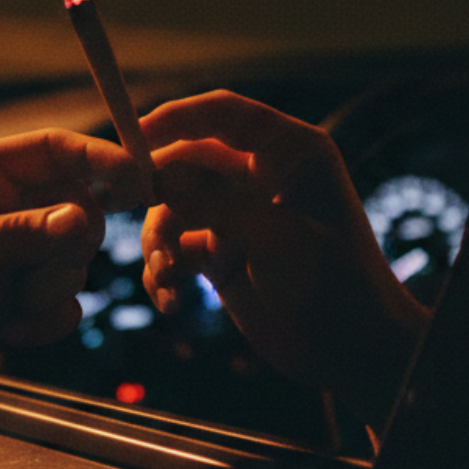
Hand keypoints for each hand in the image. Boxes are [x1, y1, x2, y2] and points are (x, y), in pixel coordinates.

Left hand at [0, 129, 129, 430]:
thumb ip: (12, 234)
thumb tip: (82, 219)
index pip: (55, 150)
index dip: (101, 159)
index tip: (139, 179)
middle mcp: (3, 211)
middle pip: (79, 205)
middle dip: (77, 235)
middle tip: (53, 258)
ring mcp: (10, 258)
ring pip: (76, 259)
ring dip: (57, 282)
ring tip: (16, 301)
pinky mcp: (12, 304)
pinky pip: (64, 304)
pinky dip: (51, 318)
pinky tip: (15, 331)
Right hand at [139, 90, 427, 436]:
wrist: (353, 353)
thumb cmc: (336, 286)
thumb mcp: (276, 239)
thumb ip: (215, 203)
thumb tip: (154, 177)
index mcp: (292, 152)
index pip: (226, 115)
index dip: (177, 118)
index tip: (132, 136)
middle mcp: (262, 175)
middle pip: (187, 160)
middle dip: (154, 189)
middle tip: (116, 206)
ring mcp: (238, 214)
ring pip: (172, 207)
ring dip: (157, 242)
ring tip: (166, 276)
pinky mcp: (221, 252)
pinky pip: (175, 248)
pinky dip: (165, 272)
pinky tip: (171, 300)